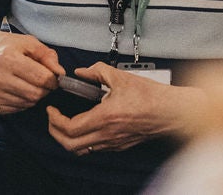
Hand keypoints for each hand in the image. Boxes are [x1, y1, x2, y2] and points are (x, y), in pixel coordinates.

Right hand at [0, 30, 62, 113]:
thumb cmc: (0, 46)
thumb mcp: (25, 41)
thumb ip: (46, 55)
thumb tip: (60, 73)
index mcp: (9, 58)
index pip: (42, 78)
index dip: (53, 79)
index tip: (53, 76)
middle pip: (36, 94)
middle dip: (45, 89)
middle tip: (42, 80)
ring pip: (27, 103)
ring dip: (34, 95)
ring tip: (28, 82)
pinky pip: (16, 109)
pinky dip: (22, 101)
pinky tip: (17, 89)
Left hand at [45, 62, 205, 154]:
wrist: (171, 111)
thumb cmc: (151, 96)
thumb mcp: (121, 77)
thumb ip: (98, 71)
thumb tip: (82, 72)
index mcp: (104, 118)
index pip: (69, 128)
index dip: (54, 120)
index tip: (51, 110)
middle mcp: (107, 134)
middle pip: (69, 145)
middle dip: (55, 133)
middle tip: (53, 120)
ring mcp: (113, 143)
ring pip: (81, 150)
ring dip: (68, 140)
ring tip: (65, 126)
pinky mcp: (120, 145)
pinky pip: (94, 149)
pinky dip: (83, 142)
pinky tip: (86, 129)